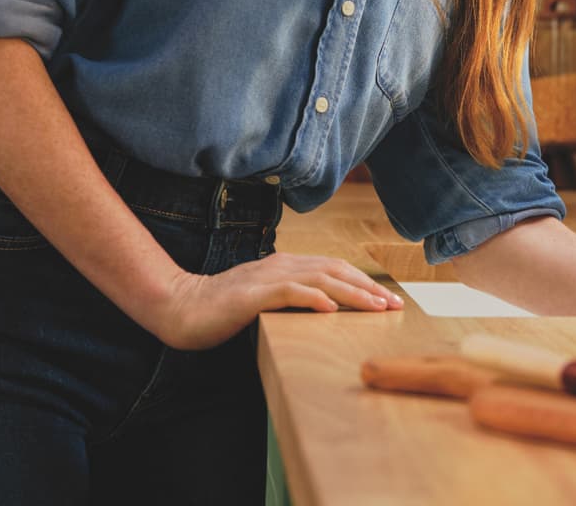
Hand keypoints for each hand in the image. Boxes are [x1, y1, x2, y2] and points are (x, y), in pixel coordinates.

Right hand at [152, 252, 403, 350]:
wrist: (181, 306)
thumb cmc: (221, 309)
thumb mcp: (264, 300)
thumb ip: (290, 298)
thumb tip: (323, 307)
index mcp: (285, 266)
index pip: (334, 269)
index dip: (363, 283)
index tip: (387, 300)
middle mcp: (281, 266)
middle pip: (335, 271)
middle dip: (368, 288)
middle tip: (394, 305)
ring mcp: (267, 278)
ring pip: (320, 279)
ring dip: (352, 293)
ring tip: (375, 308)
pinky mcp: (253, 294)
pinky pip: (289, 293)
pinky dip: (313, 298)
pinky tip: (331, 308)